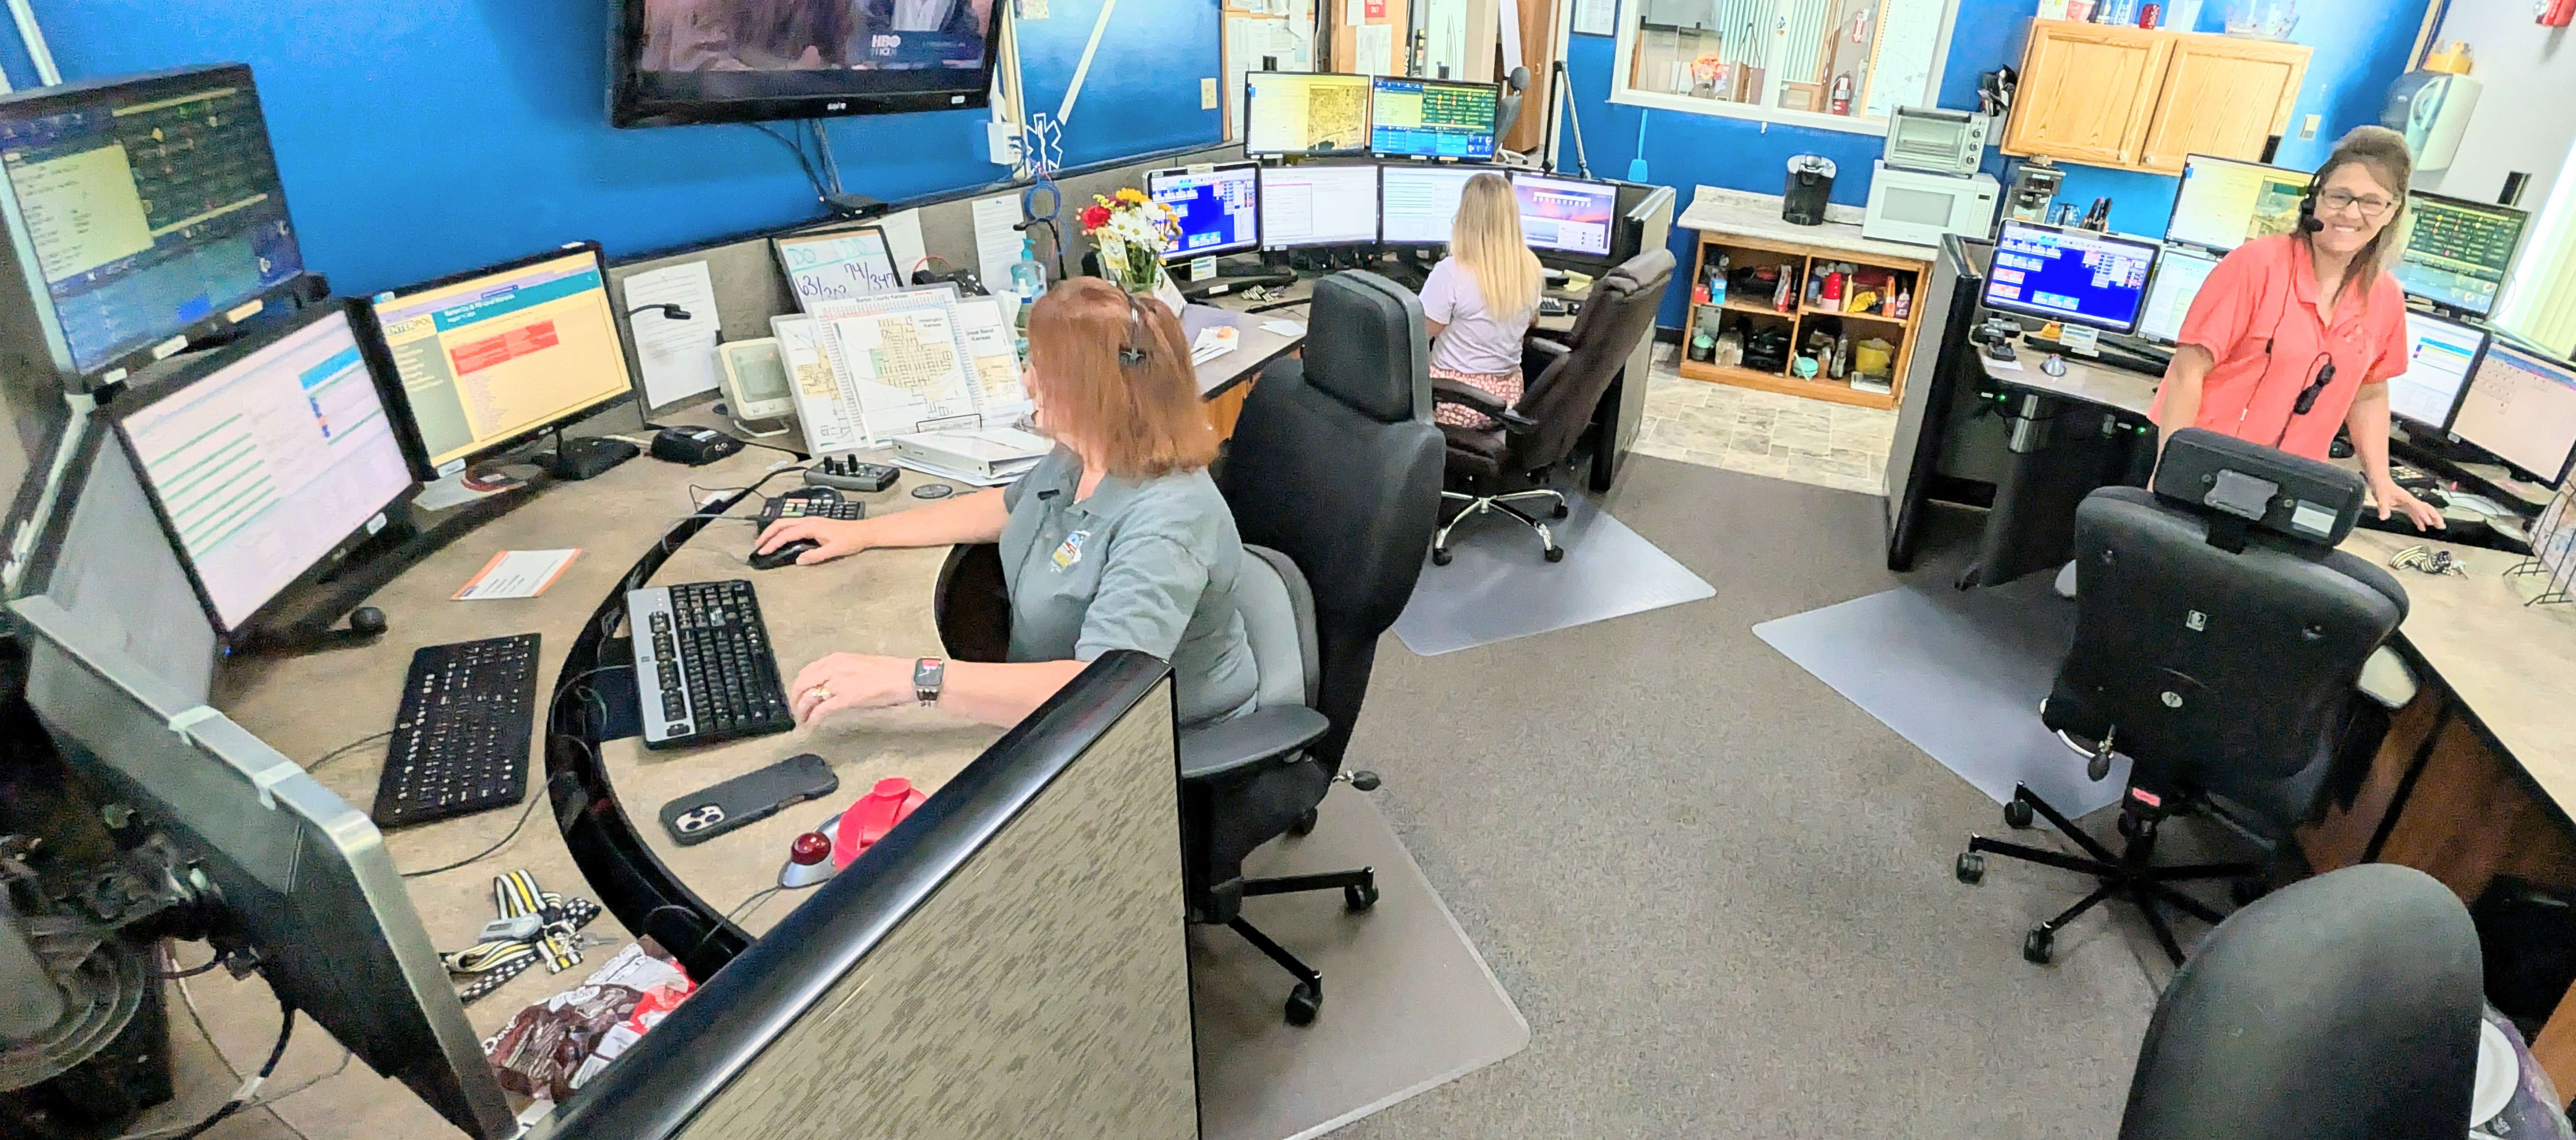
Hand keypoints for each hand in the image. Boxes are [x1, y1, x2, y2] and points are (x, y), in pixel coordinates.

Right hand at [755, 517, 869, 565]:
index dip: (773, 543)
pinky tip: (780, 537)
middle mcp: (808, 521)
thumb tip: (798, 560)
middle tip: (758, 546)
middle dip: (767, 534)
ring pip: (786, 522)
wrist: (863, 531)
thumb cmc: (850, 540)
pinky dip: (782, 530)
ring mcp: (811, 520)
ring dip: (773, 531)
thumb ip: (815, 556)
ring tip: (764, 541)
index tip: (763, 552)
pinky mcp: (814, 523)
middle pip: (781, 524)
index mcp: (811, 526)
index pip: (786, 534)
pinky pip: (793, 524)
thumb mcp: (833, 550)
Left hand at [789, 653, 914, 723]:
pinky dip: (813, 718)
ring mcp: (839, 683)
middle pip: (803, 684)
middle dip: (795, 700)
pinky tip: (811, 725)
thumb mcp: (859, 664)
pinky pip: (822, 709)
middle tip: (796, 712)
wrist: (905, 676)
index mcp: (837, 659)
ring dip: (802, 711)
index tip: (798, 696)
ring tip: (802, 721)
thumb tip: (831, 685)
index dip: (798, 686)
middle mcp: (834, 668)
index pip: (807, 671)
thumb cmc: (888, 671)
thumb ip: (842, 672)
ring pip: (809, 697)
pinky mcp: (846, 698)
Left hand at [2370, 479, 2444, 530]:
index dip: (2423, 515)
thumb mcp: (2381, 498)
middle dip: (2435, 516)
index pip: (2418, 507)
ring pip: (2423, 512)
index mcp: (2407, 499)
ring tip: (2438, 527)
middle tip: (2442, 525)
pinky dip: (2419, 521)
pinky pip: (2415, 514)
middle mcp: (2411, 501)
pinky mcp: (2406, 506)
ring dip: (2431, 519)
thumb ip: (2383, 508)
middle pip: (2426, 508)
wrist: (2381, 482)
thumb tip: (2383, 518)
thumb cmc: (2382, 488)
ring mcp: (2410, 503)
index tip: (2429, 522)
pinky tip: (2423, 528)